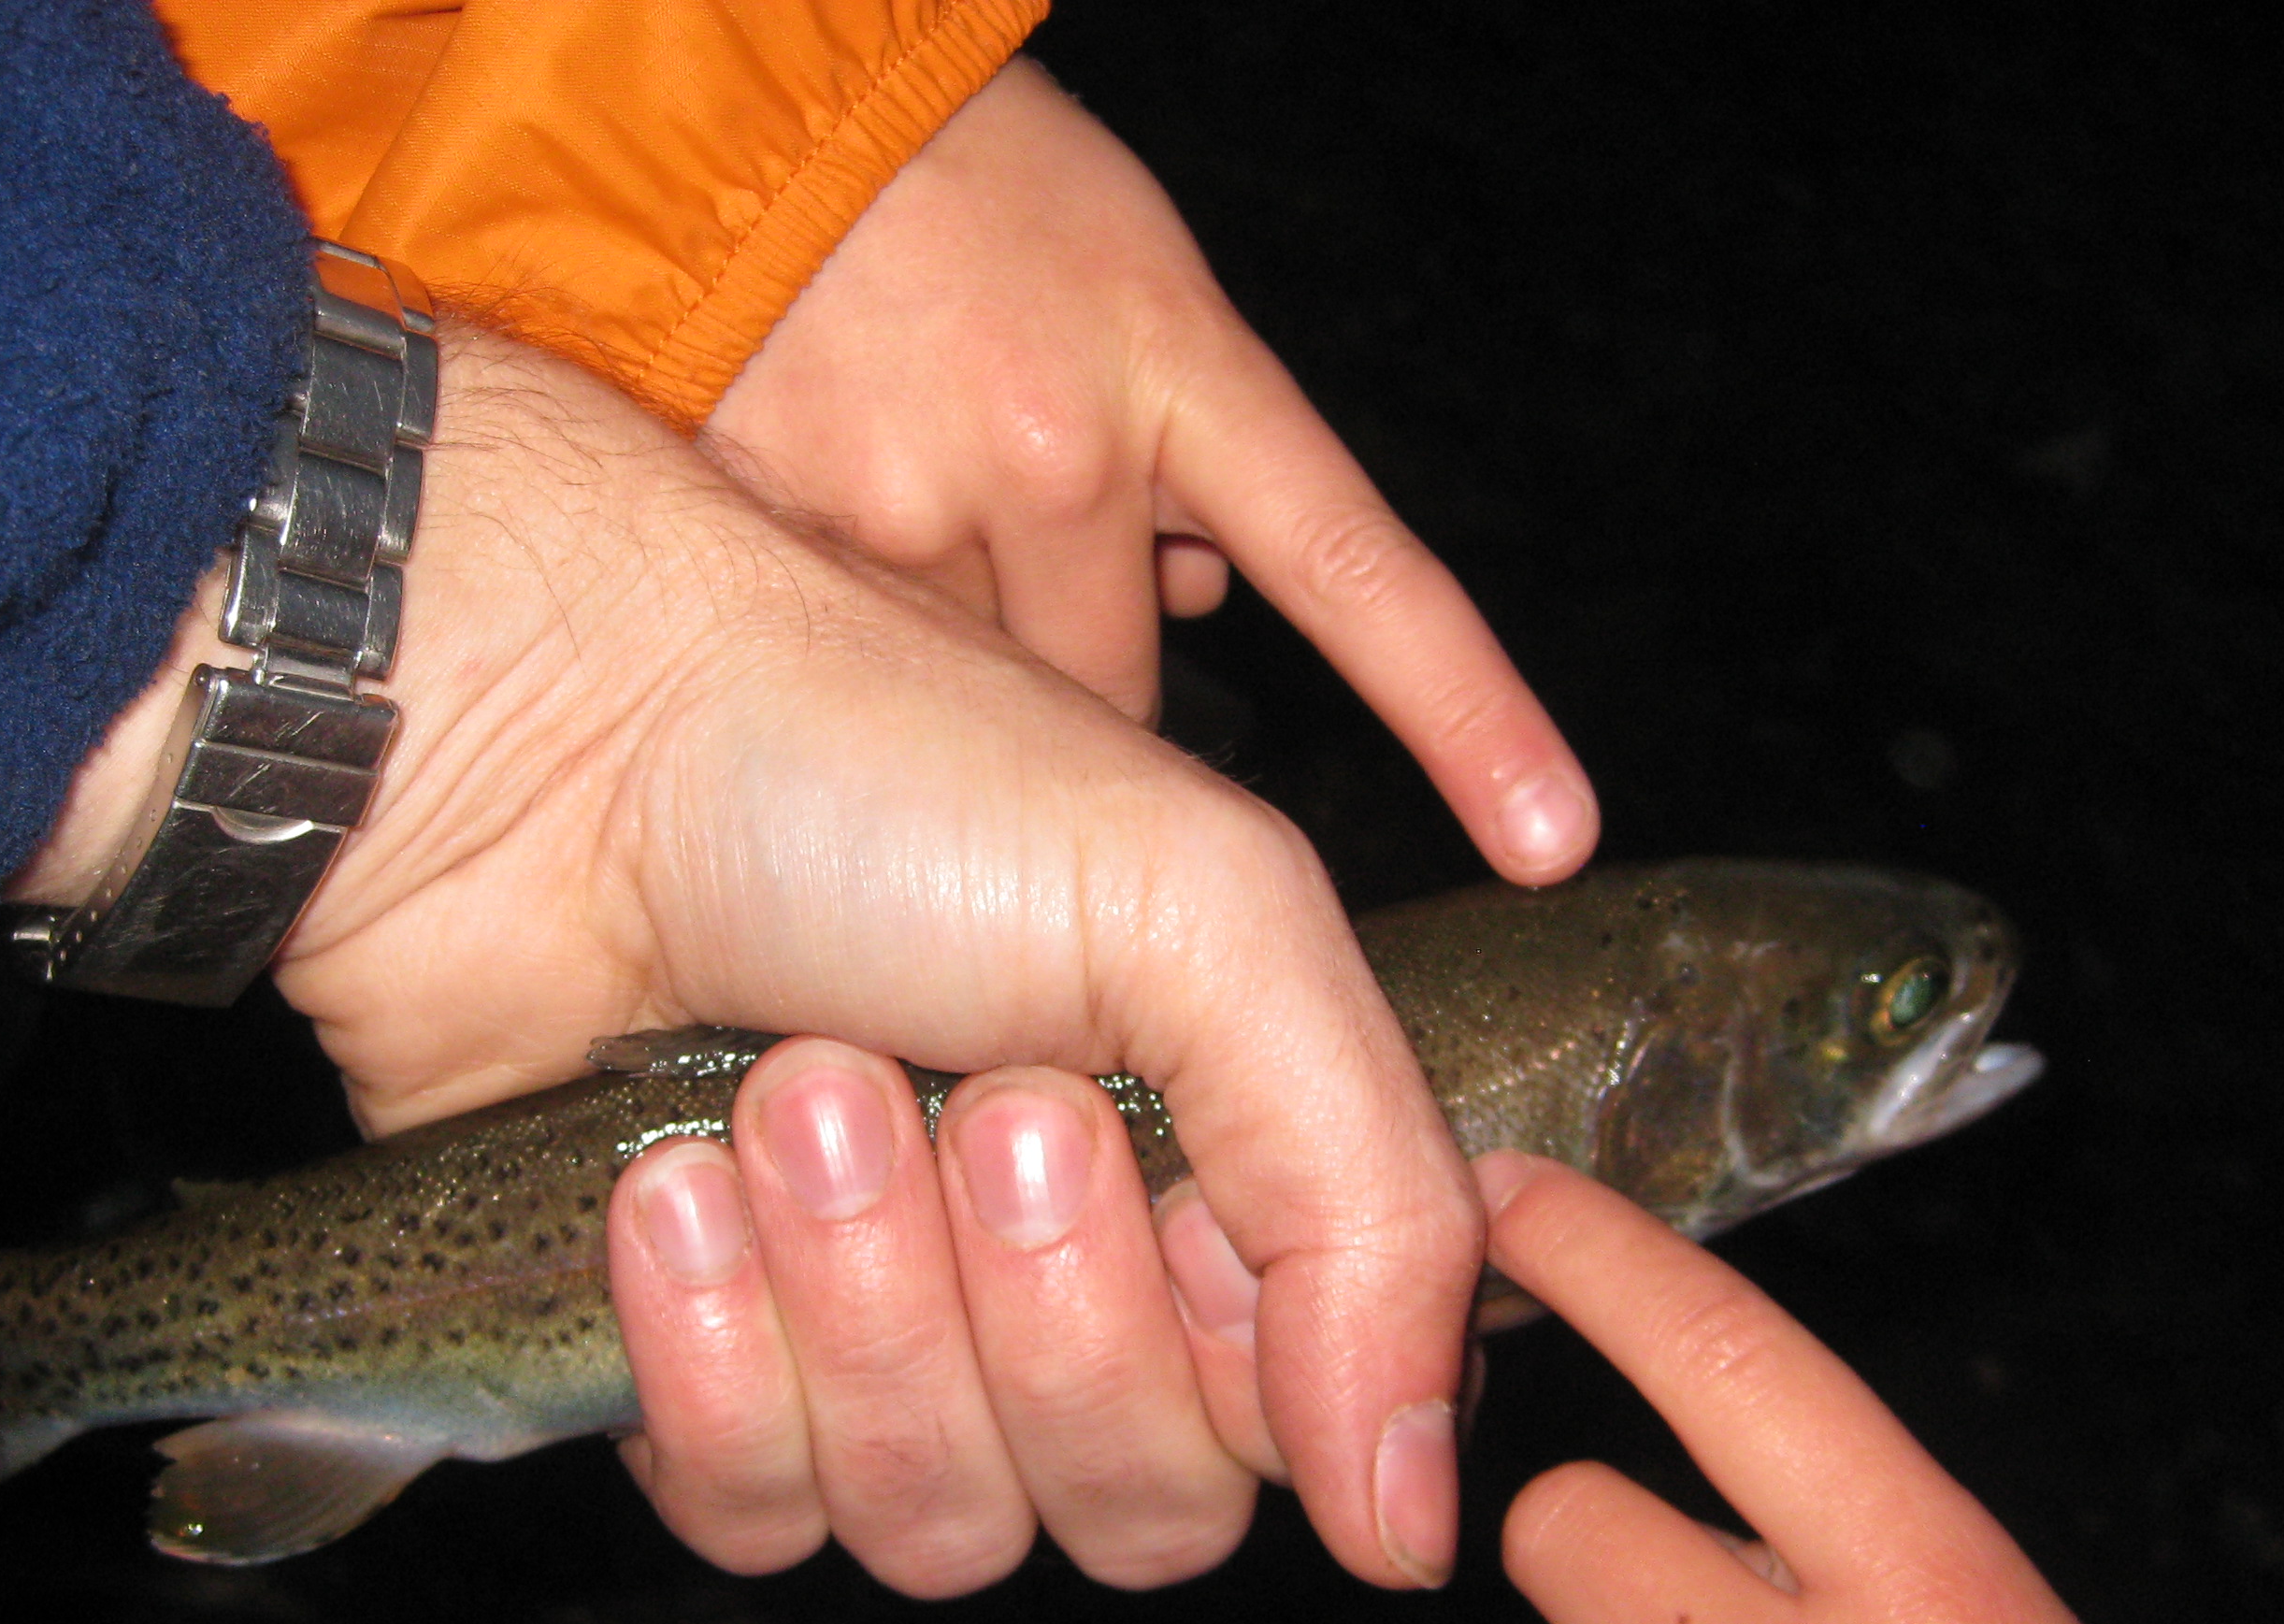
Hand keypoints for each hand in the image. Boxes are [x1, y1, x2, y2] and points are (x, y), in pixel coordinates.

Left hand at [15, 326, 1476, 1597]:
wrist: (533, 735)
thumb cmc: (868, 767)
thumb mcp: (1208, 915)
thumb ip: (1376, 1211)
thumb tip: (1417, 1526)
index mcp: (1224, 1162)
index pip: (1308, 1421)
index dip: (1240, 1348)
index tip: (1156, 1172)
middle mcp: (1067, 1276)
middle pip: (1141, 1505)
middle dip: (1044, 1308)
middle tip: (972, 1101)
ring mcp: (880, 1339)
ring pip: (948, 1524)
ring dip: (868, 1306)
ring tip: (793, 1094)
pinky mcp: (704, 1382)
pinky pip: (763, 1517)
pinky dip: (718, 1363)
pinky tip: (664, 1191)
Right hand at [702, 58, 1595, 886]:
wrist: (728, 120)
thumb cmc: (958, 190)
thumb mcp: (1131, 276)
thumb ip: (1187, 442)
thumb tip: (1200, 599)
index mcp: (1178, 368)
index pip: (1356, 571)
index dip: (1467, 717)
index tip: (1555, 843)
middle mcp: (1058, 450)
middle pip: (1118, 698)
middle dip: (1083, 664)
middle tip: (1008, 552)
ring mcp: (913, 500)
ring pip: (978, 699)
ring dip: (959, 648)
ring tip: (899, 499)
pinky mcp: (783, 542)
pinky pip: (857, 669)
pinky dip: (852, 632)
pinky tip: (825, 519)